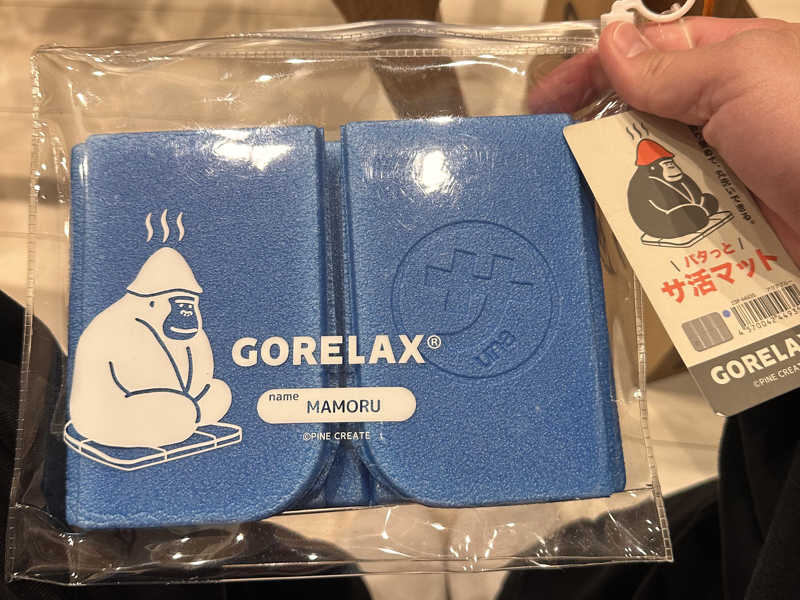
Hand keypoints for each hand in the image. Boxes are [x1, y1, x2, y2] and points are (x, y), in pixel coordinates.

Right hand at [529, 18, 799, 263]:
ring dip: (622, 185)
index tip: (545, 99)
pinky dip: (650, 226)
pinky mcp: (725, 221)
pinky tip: (629, 231)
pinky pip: (672, 220)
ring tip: (591, 197)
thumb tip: (612, 44)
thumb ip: (668, 68)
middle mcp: (723, 115)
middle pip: (639, 119)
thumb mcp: (740, 78)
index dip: (590, 72)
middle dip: (600, 134)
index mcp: (729, 64)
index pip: (644, 55)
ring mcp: (723, 171)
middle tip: (558, 154)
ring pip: (650, 173)